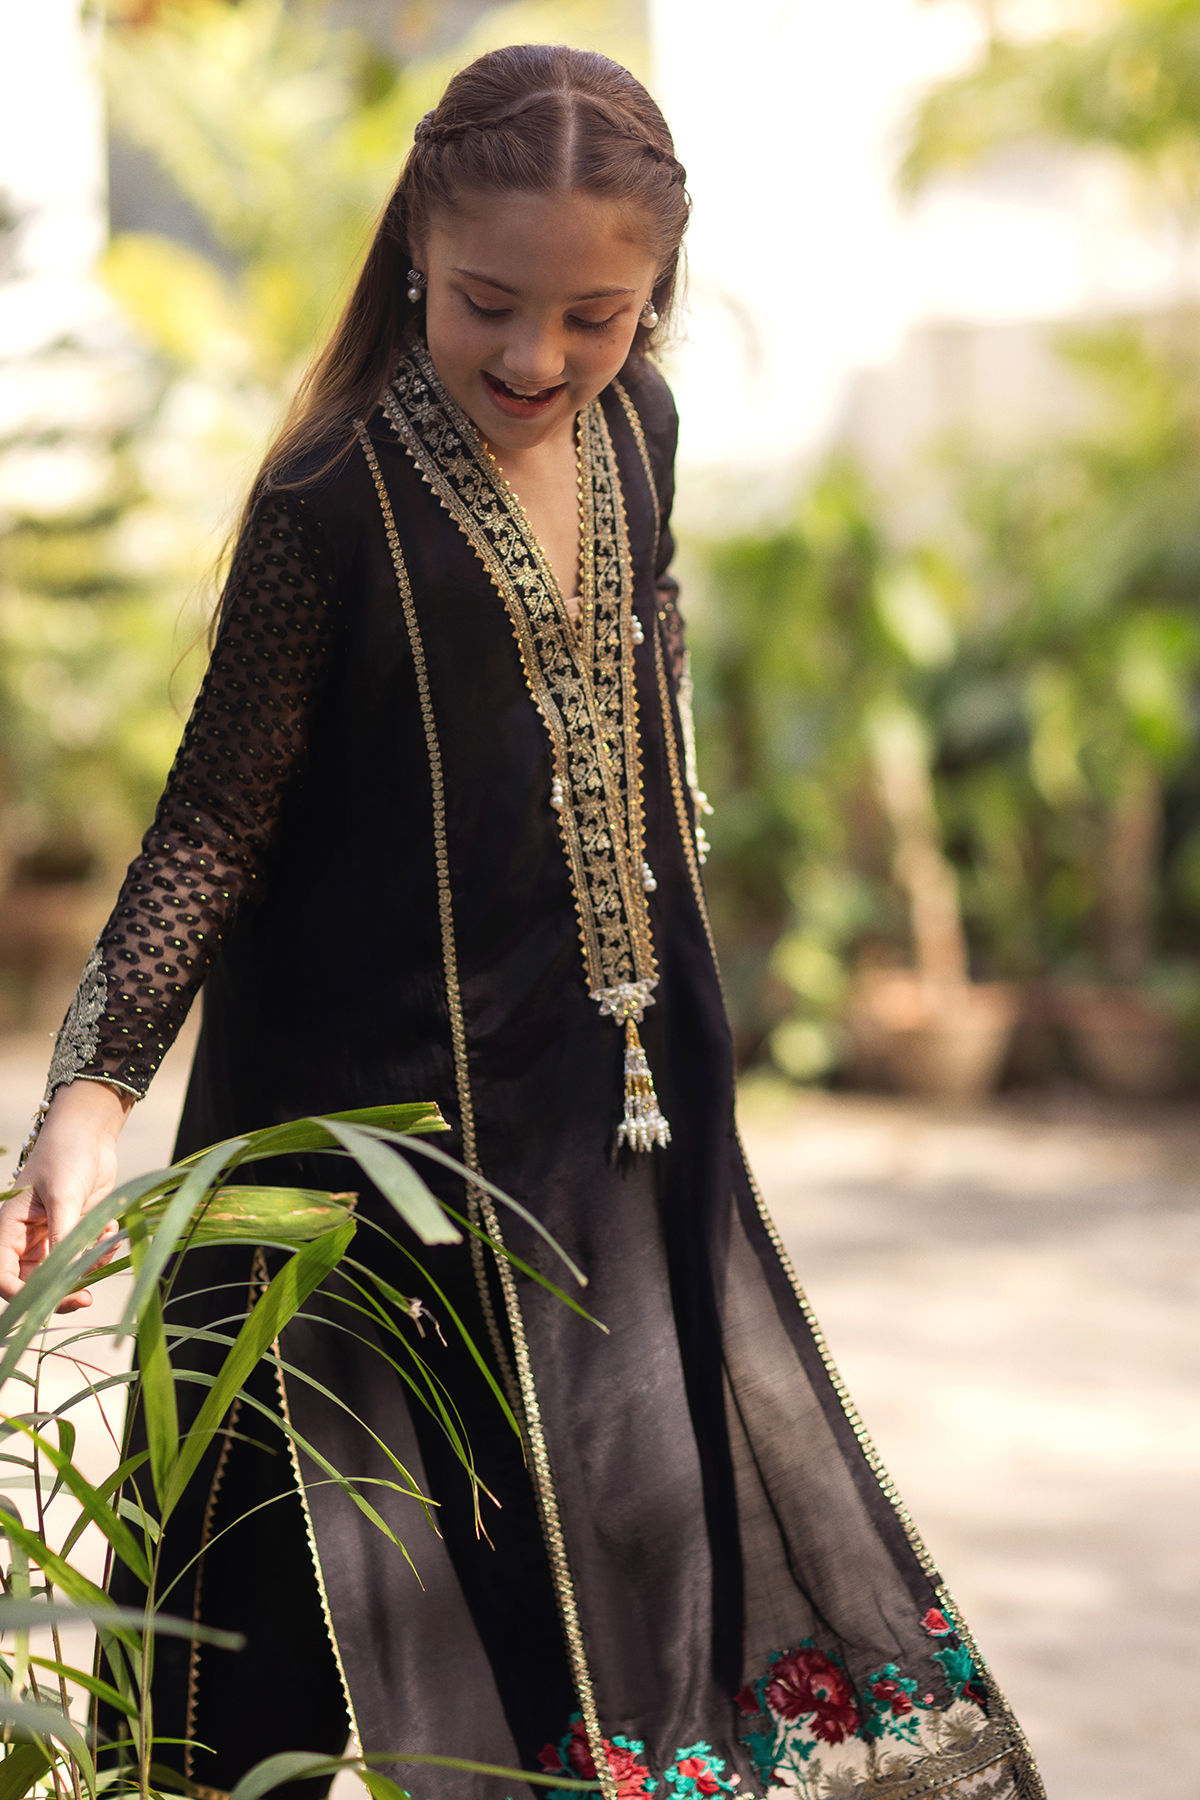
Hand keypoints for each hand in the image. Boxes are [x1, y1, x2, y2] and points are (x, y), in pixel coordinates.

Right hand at [0, 1082, 132, 1313]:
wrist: (90, 1134)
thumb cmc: (65, 1155)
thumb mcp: (63, 1194)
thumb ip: (64, 1235)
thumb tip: (66, 1276)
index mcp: (9, 1231)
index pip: (3, 1278)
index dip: (21, 1296)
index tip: (51, 1299)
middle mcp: (27, 1242)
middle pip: (35, 1286)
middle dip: (62, 1291)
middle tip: (88, 1295)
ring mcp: (53, 1240)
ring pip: (66, 1276)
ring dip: (88, 1266)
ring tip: (107, 1236)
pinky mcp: (77, 1235)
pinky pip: (87, 1258)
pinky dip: (101, 1251)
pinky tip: (111, 1226)